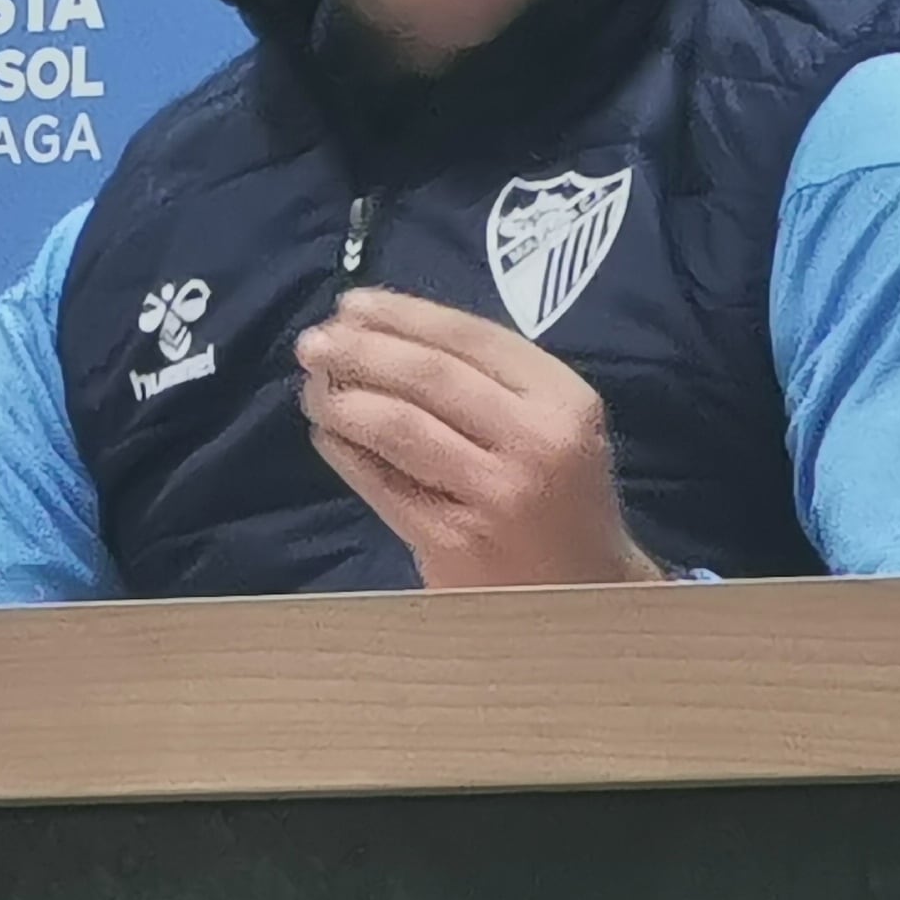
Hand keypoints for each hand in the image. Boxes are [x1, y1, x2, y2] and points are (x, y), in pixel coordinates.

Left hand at [293, 286, 663, 589]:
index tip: (350, 303)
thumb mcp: (551, 424)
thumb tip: (378, 329)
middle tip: (313, 342)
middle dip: (362, 350)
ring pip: (401, 427)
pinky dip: (347, 453)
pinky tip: (327, 435)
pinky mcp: (457, 545)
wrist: (587, 596)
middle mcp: (535, 441)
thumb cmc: (560, 498)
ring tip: (315, 387)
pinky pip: (385, 486)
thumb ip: (489, 380)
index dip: (402, 315)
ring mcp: (496, 496)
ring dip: (345, 400)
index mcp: (563, 399)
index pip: (471, 337)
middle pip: (430, 377)